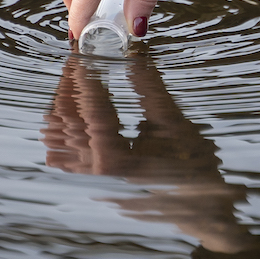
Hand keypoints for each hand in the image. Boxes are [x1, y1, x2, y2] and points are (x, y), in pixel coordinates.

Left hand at [41, 54, 248, 251]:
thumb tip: (134, 52)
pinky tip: (74, 111)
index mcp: (119, 163)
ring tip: (76, 82)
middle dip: (71, 88)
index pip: (94, 113)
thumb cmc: (193, 166)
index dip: (86, 80)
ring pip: (58, 139)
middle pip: (69, 124)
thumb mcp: (173, 121)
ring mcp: (92, 182)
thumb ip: (148, 86)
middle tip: (78, 61)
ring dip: (64, 107)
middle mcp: (98, 176)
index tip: (83, 56)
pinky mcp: (92, 183)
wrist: (201, 206)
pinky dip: (62, 131)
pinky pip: (62, 156)